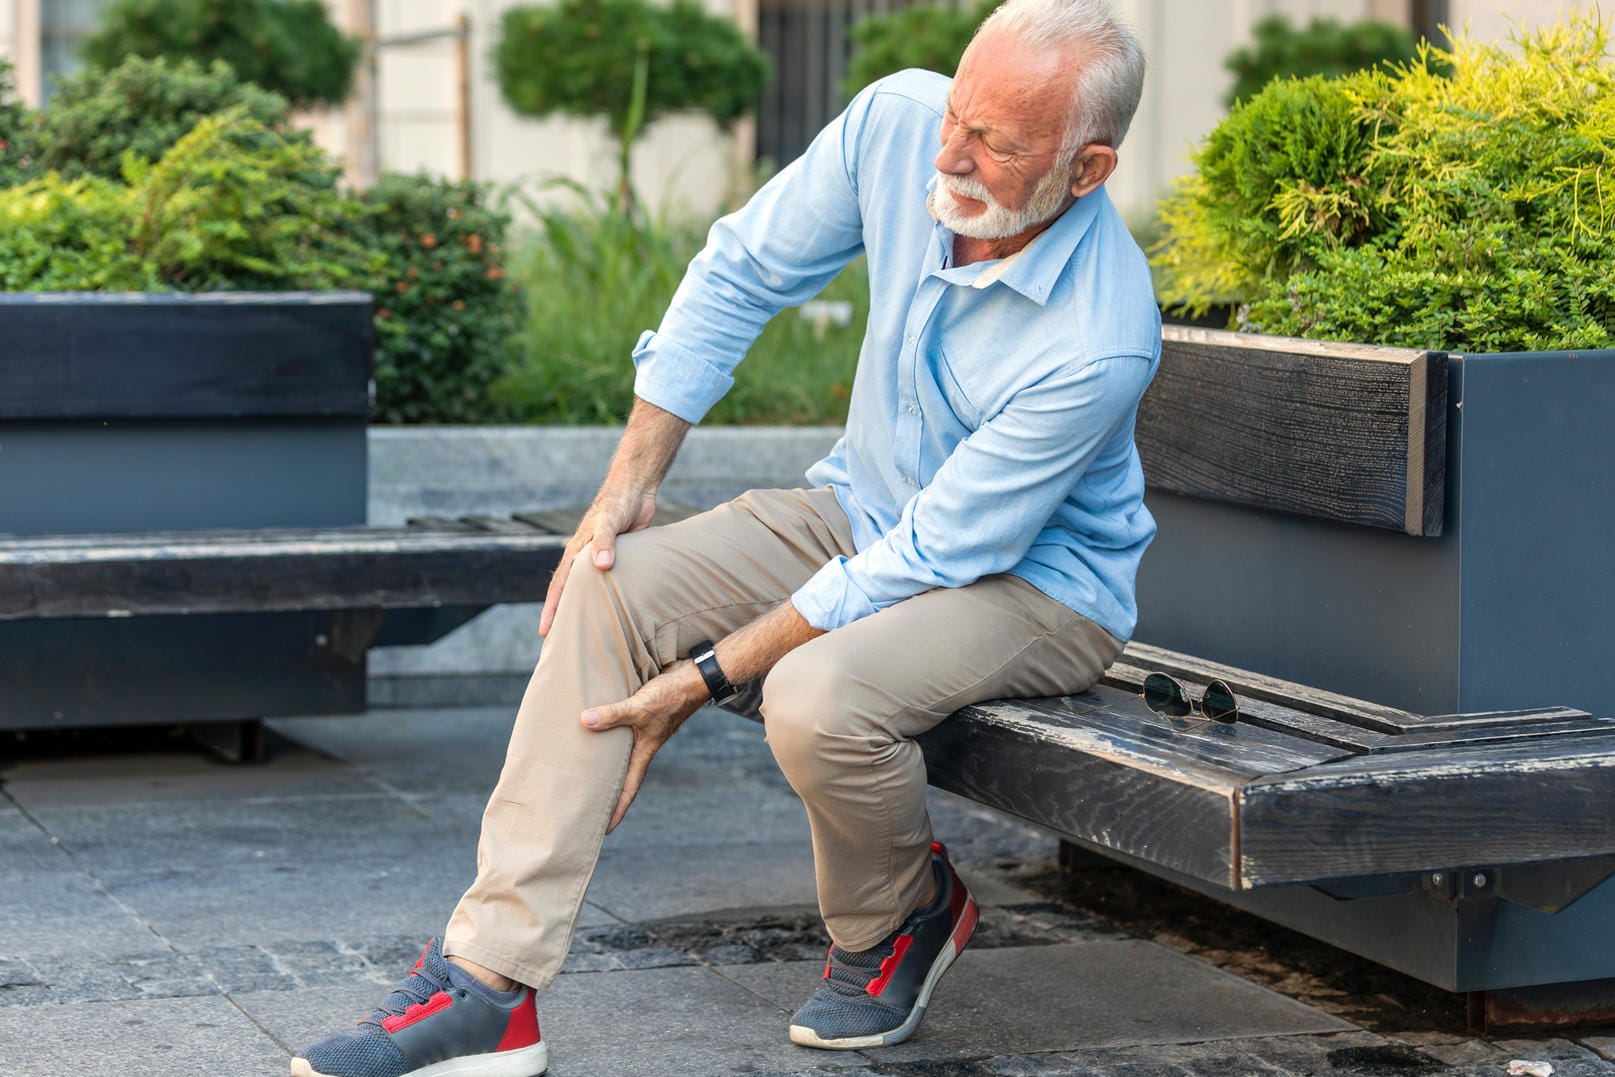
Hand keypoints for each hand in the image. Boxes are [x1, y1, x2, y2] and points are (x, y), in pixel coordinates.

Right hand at [539, 484, 657, 636]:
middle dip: (563, 615)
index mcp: (577, 552)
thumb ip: (606, 543)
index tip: (545, 632)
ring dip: (584, 608)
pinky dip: (605, 598)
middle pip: (570, 592)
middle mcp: (585, 558)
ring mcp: (600, 559)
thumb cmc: (618, 503)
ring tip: (582, 632)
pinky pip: (609, 583)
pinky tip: (611, 612)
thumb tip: (602, 566)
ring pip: (589, 590)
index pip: (559, 586)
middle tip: (559, 642)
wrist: (635, 489)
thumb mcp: (610, 522)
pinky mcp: (618, 557)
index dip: (552, 609)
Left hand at [582, 662, 707, 832]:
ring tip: (581, 769)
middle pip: (621, 774)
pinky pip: (618, 729)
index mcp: (644, 752)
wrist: (693, 677)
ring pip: (618, 752)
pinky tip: (591, 727)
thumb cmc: (672, 697)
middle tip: (585, 804)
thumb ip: (613, 715)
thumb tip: (584, 721)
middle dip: (605, 790)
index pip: (628, 789)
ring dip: (604, 761)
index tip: (604, 830)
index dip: (617, 810)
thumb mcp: (641, 708)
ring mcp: (641, 730)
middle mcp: (641, 745)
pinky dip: (605, 732)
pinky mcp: (639, 714)